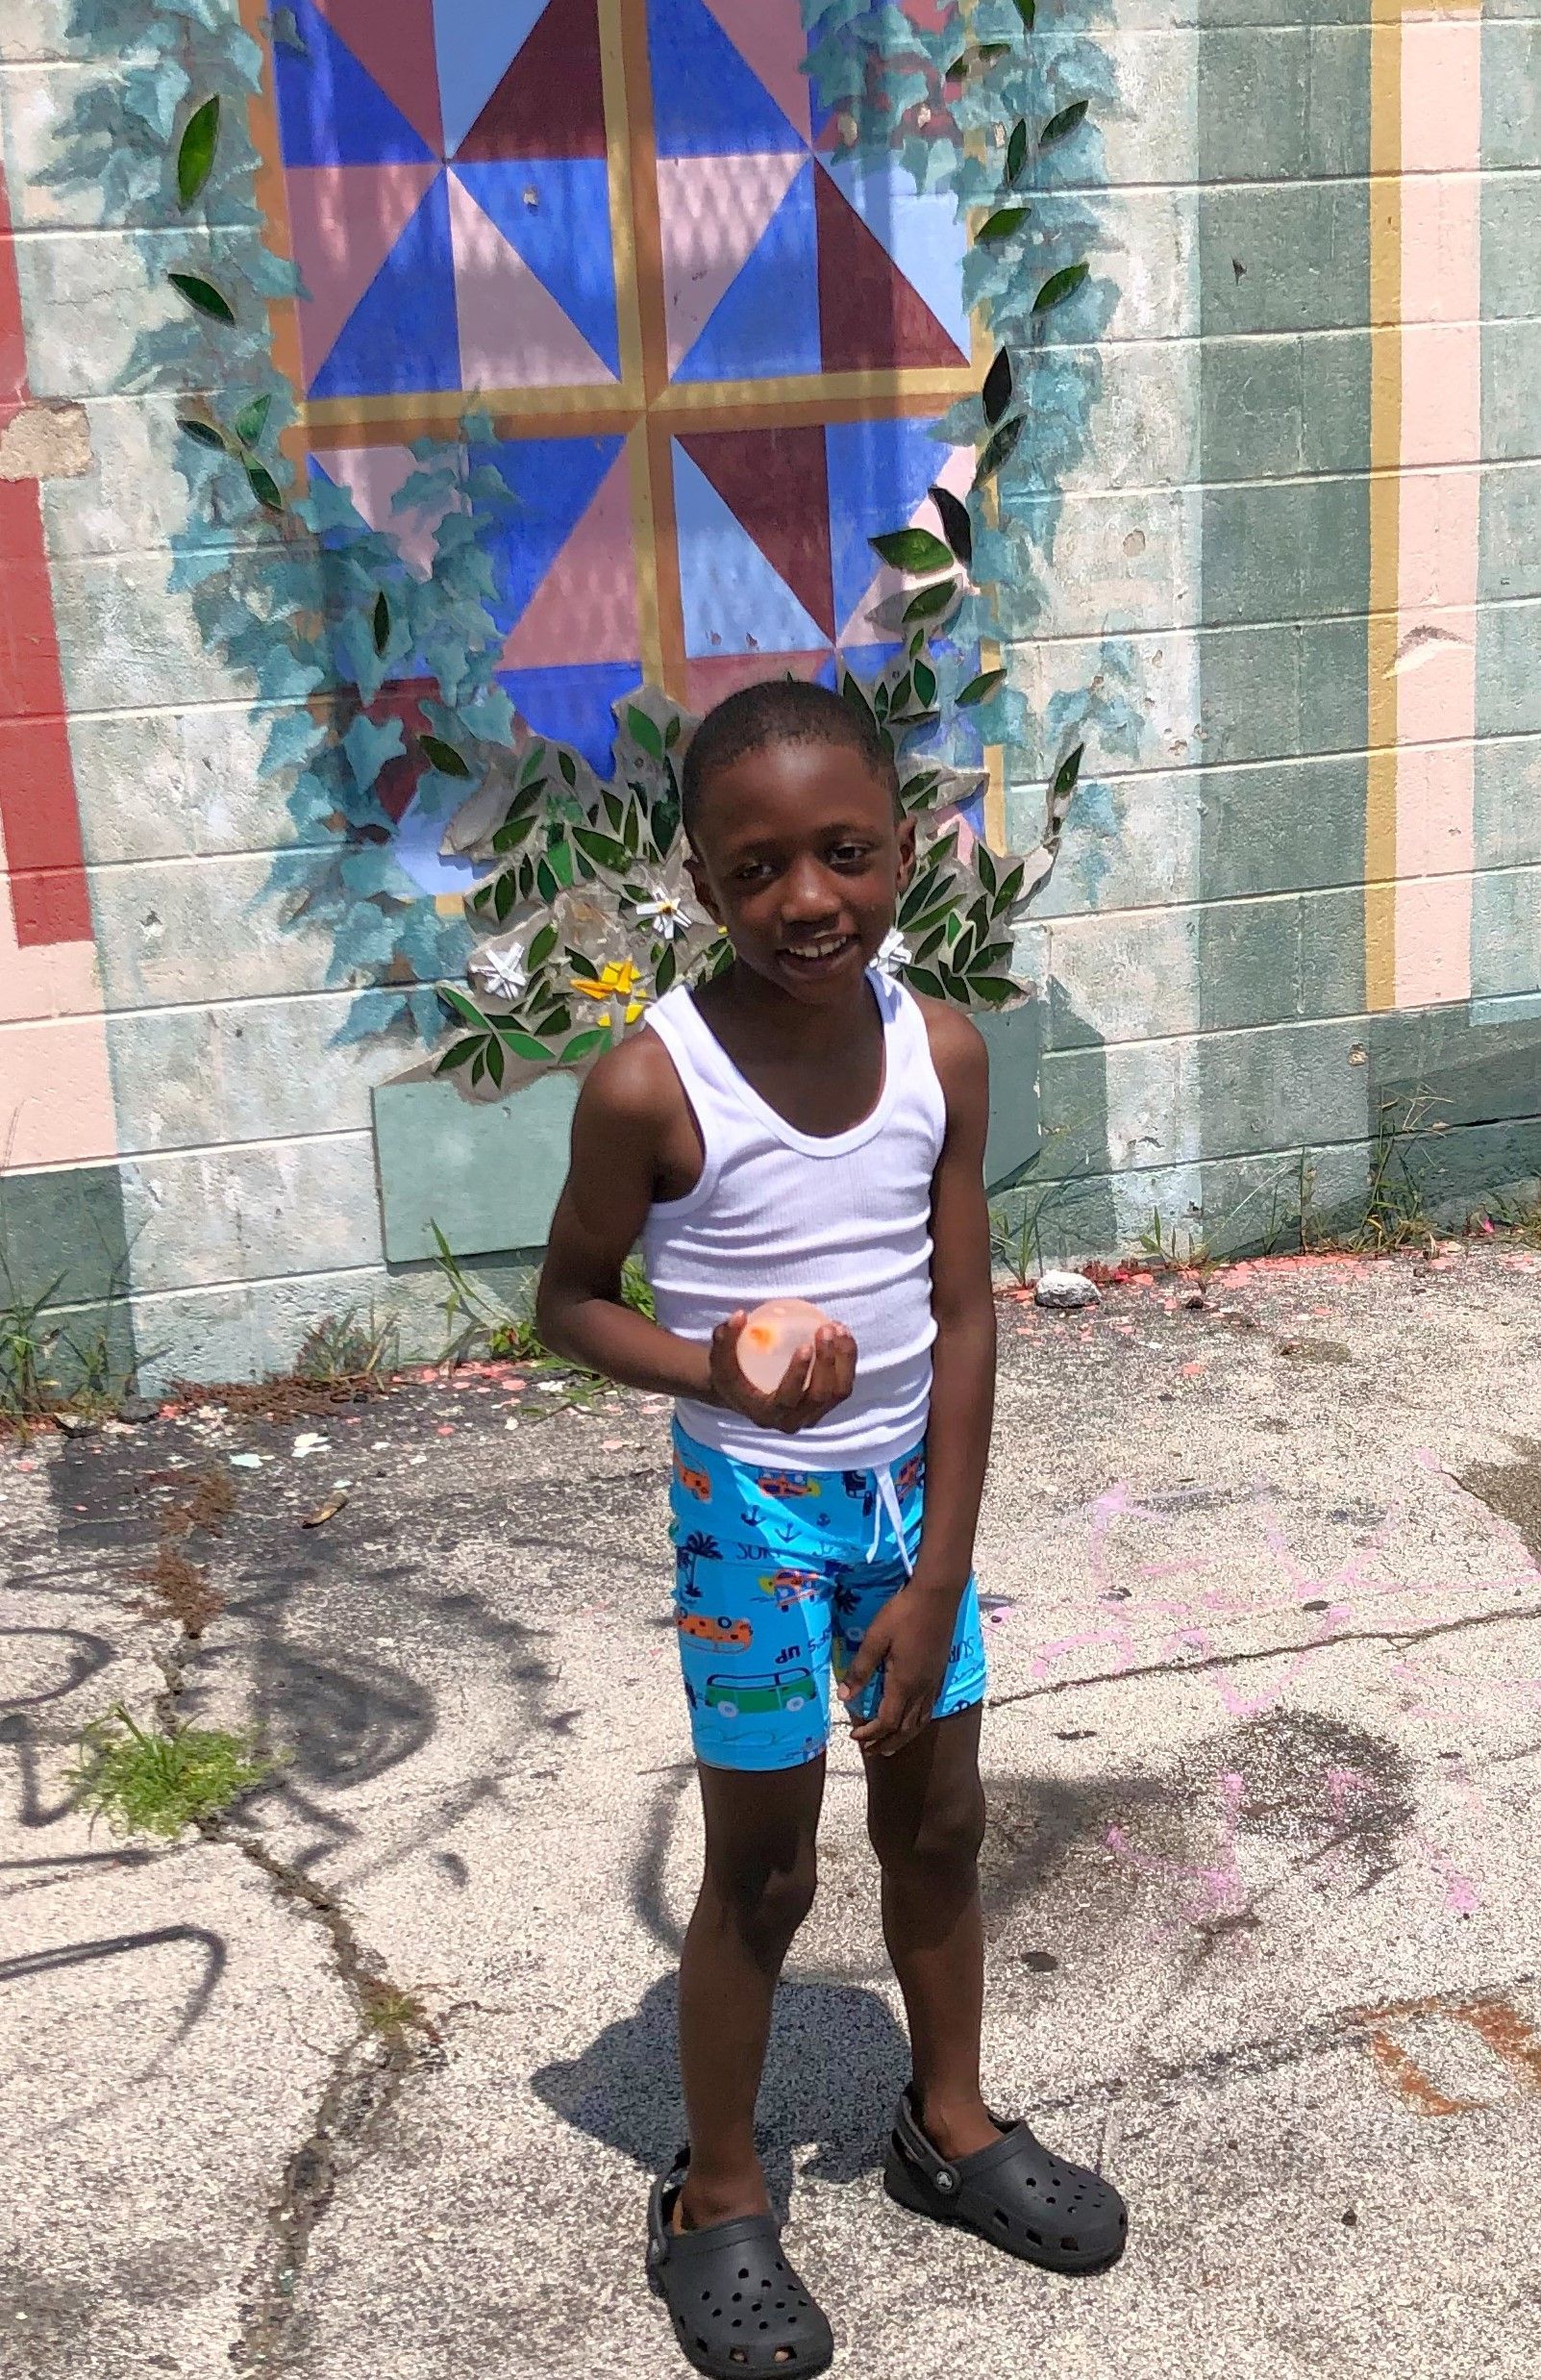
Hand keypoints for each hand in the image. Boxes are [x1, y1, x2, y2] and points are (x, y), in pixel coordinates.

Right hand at [708, 1311, 856, 1434]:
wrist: (742, 1395)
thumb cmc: (730, 1376)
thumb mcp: (719, 1360)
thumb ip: (724, 1339)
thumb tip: (740, 1315)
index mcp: (767, 1413)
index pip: (788, 1398)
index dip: (799, 1374)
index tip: (804, 1345)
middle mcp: (793, 1421)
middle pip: (820, 1395)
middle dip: (828, 1361)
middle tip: (825, 1329)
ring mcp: (812, 1416)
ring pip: (839, 1391)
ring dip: (844, 1359)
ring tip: (838, 1328)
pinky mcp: (824, 1407)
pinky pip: (844, 1385)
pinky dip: (848, 1360)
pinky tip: (843, 1335)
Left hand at [839, 1582, 959, 1756]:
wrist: (938, 1596)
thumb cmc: (903, 1613)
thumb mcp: (875, 1638)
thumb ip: (861, 1669)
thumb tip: (844, 1698)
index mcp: (904, 1683)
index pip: (887, 1721)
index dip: (870, 1734)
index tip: (855, 1737)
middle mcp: (922, 1688)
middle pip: (905, 1728)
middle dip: (886, 1743)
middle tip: (870, 1751)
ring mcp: (933, 1682)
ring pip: (920, 1721)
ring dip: (903, 1737)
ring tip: (890, 1746)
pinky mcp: (940, 1674)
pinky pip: (929, 1709)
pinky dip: (917, 1723)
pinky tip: (912, 1720)